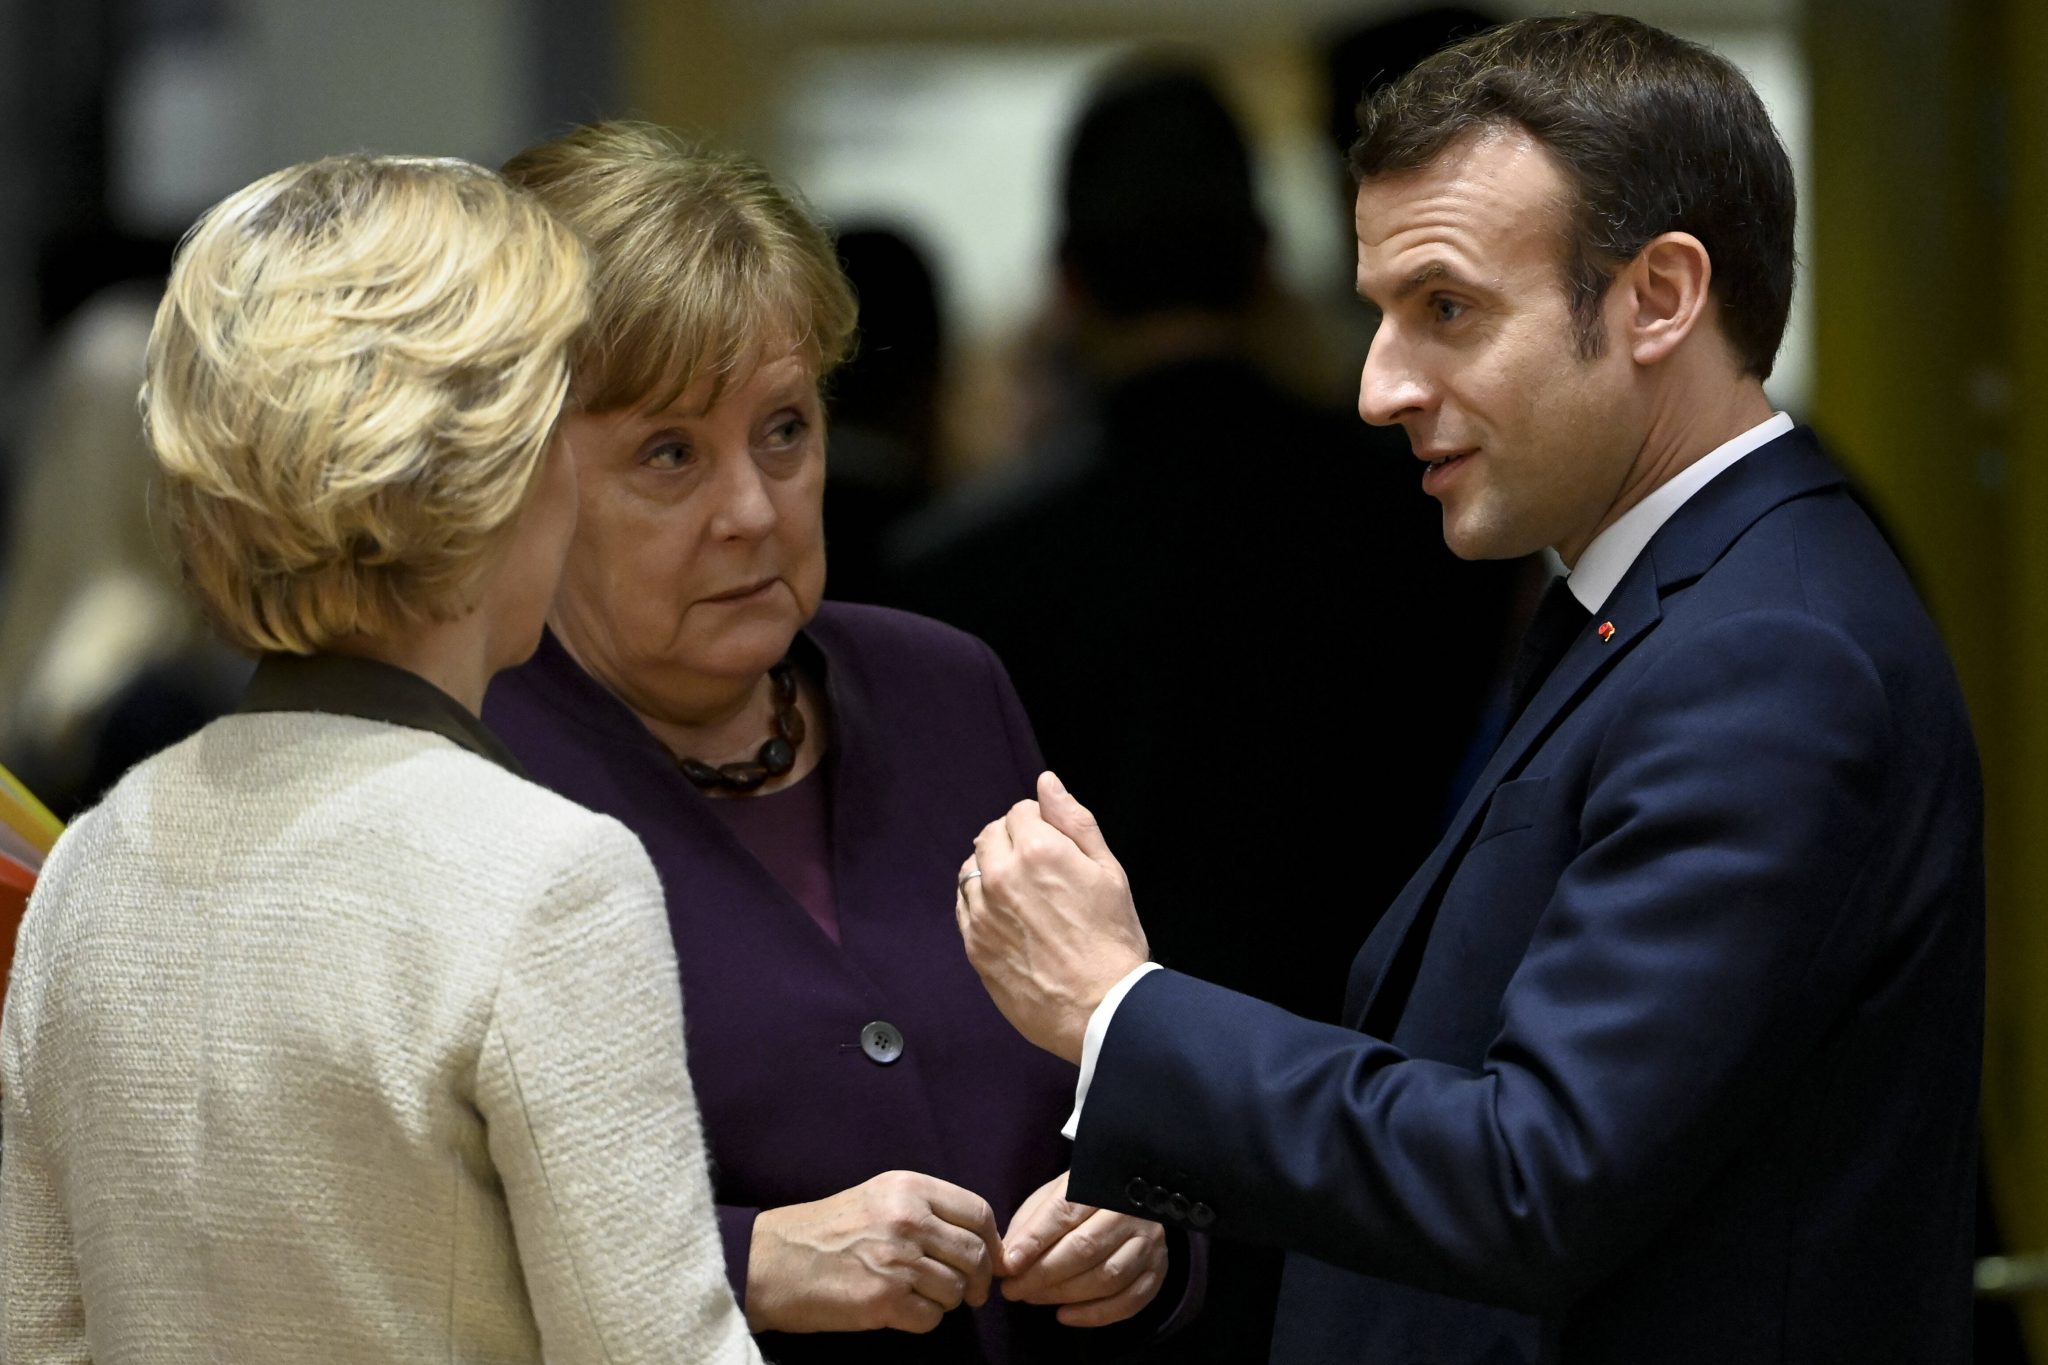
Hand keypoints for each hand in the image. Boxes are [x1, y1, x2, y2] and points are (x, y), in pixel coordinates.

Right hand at [745, 1170, 1003, 1334]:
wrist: (773, 1261)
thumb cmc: (827, 1230)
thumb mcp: (879, 1197)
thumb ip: (928, 1209)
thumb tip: (981, 1240)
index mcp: (908, 1188)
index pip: (978, 1212)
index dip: (992, 1241)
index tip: (991, 1259)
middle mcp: (907, 1220)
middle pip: (975, 1254)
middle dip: (979, 1280)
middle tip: (970, 1293)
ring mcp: (896, 1261)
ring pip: (956, 1290)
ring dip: (947, 1301)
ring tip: (923, 1297)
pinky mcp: (882, 1300)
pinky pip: (931, 1318)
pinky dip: (924, 1321)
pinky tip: (903, 1311)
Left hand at [956, 770, 1148, 1061]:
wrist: (1101, 1009)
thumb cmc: (1112, 941)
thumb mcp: (1109, 871)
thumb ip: (1074, 821)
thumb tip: (1047, 783)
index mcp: (1037, 850)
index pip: (1019, 812)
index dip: (1039, 823)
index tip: (1054, 845)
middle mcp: (1001, 876)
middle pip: (989, 835)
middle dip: (1011, 840)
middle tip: (1041, 869)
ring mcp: (982, 913)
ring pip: (971, 869)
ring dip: (992, 870)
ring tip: (1024, 895)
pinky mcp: (974, 946)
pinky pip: (964, 907)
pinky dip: (981, 903)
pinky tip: (1010, 919)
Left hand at [1001, 1170, 1167, 1327]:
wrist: (1131, 1199)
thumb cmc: (1081, 1199)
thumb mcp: (1052, 1197)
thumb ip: (1029, 1225)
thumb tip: (1006, 1261)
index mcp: (1100, 1182)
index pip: (1064, 1212)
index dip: (1034, 1241)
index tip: (1007, 1266)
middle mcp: (1130, 1210)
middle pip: (1086, 1248)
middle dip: (1043, 1274)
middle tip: (1013, 1290)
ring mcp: (1149, 1241)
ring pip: (1107, 1277)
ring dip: (1064, 1295)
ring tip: (1032, 1298)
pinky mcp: (1159, 1270)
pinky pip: (1129, 1301)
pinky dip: (1095, 1315)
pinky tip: (1065, 1316)